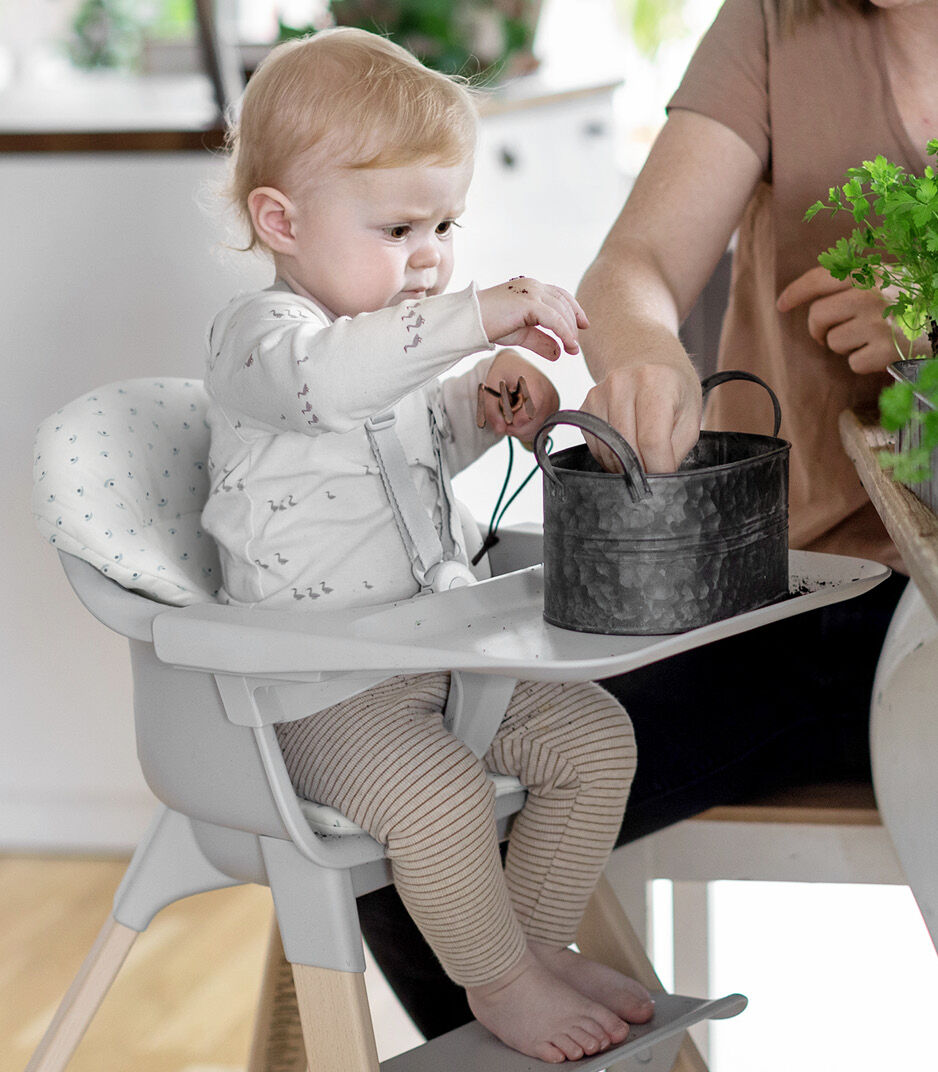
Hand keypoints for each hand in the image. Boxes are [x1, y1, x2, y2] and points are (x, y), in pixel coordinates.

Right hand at [477, 277, 588, 361]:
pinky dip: (564, 333)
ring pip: (561, 311)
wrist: (469, 322)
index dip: (574, 310)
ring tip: (573, 349)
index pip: (560, 296)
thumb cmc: (490, 325)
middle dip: (574, 323)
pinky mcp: (529, 303)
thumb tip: (559, 353)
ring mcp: (531, 292)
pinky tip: (568, 346)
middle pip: (564, 302)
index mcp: (531, 288)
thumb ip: (541, 340)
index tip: (583, 325)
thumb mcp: (521, 334)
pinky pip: (554, 319)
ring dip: (570, 331)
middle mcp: (533, 286)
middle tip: (576, 345)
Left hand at [481, 348, 559, 443]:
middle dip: (517, 428)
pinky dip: (529, 431)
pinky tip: (520, 421)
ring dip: (522, 432)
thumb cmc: (503, 372)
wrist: (514, 364)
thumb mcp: (491, 387)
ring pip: (539, 430)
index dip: (520, 419)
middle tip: (505, 421)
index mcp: (534, 382)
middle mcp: (549, 392)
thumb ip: (492, 410)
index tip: (508, 421)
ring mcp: (553, 402)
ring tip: (512, 418)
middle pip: (536, 423)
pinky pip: (542, 430)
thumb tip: (500, 430)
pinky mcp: (554, 411)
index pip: (534, 408)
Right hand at [580, 361, 701, 473]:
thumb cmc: (672, 387)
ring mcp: (600, 394)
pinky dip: (611, 456)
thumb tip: (658, 477)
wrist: (643, 357)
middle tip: (654, 470)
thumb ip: (676, 448)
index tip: (665, 476)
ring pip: (608, 450)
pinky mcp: (586, 405)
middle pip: (627, 448)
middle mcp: (623, 384)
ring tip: (641, 458)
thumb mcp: (690, 415)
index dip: (658, 467)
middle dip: (642, 469)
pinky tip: (625, 448)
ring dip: (625, 466)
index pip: (652, 440)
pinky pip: (596, 445)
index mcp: (656, 382)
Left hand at [776, 266, 904, 373]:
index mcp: (871, 272)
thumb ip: (859, 280)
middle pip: (817, 317)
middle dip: (818, 330)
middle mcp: (871, 294)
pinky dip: (865, 363)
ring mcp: (878, 322)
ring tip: (872, 339)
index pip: (820, 278)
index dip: (795, 292)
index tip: (781, 305)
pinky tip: (884, 353)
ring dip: (846, 347)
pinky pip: (854, 363)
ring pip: (833, 343)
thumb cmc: (922, 298)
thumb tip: (816, 296)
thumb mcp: (893, 277)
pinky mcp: (886, 350)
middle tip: (827, 335)